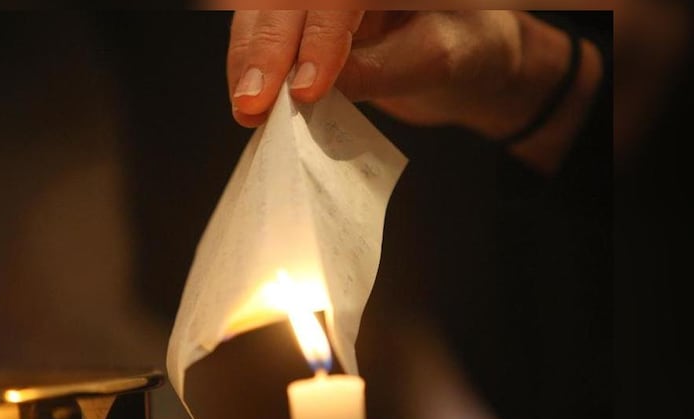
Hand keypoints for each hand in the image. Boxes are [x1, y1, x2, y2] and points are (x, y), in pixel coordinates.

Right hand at [228, 11, 530, 135]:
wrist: (470, 55)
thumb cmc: (469, 45)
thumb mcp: (439, 57)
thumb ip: (383, 69)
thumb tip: (319, 89)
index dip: (317, 40)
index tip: (306, 90)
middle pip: (286, 1)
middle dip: (264, 51)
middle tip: (251, 103)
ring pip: (263, 12)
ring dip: (249, 61)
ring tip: (246, 108)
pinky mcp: (307, 20)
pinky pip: (267, 33)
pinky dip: (253, 66)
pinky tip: (249, 96)